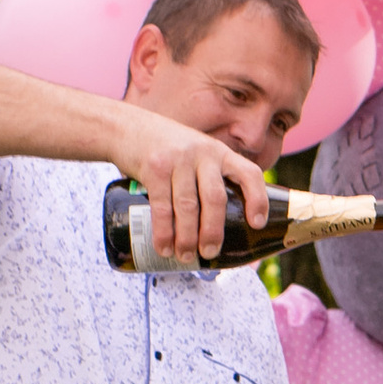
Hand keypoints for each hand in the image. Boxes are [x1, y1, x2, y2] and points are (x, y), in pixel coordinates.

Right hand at [119, 108, 270, 261]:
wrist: (125, 127)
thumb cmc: (166, 148)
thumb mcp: (195, 152)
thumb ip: (207, 177)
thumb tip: (216, 225)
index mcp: (219, 153)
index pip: (250, 173)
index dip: (257, 200)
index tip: (256, 224)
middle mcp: (203, 153)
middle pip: (215, 198)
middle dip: (213, 231)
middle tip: (210, 252)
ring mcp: (178, 160)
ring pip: (188, 207)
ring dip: (187, 238)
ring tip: (185, 256)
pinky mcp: (154, 168)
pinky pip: (162, 207)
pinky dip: (164, 232)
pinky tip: (164, 247)